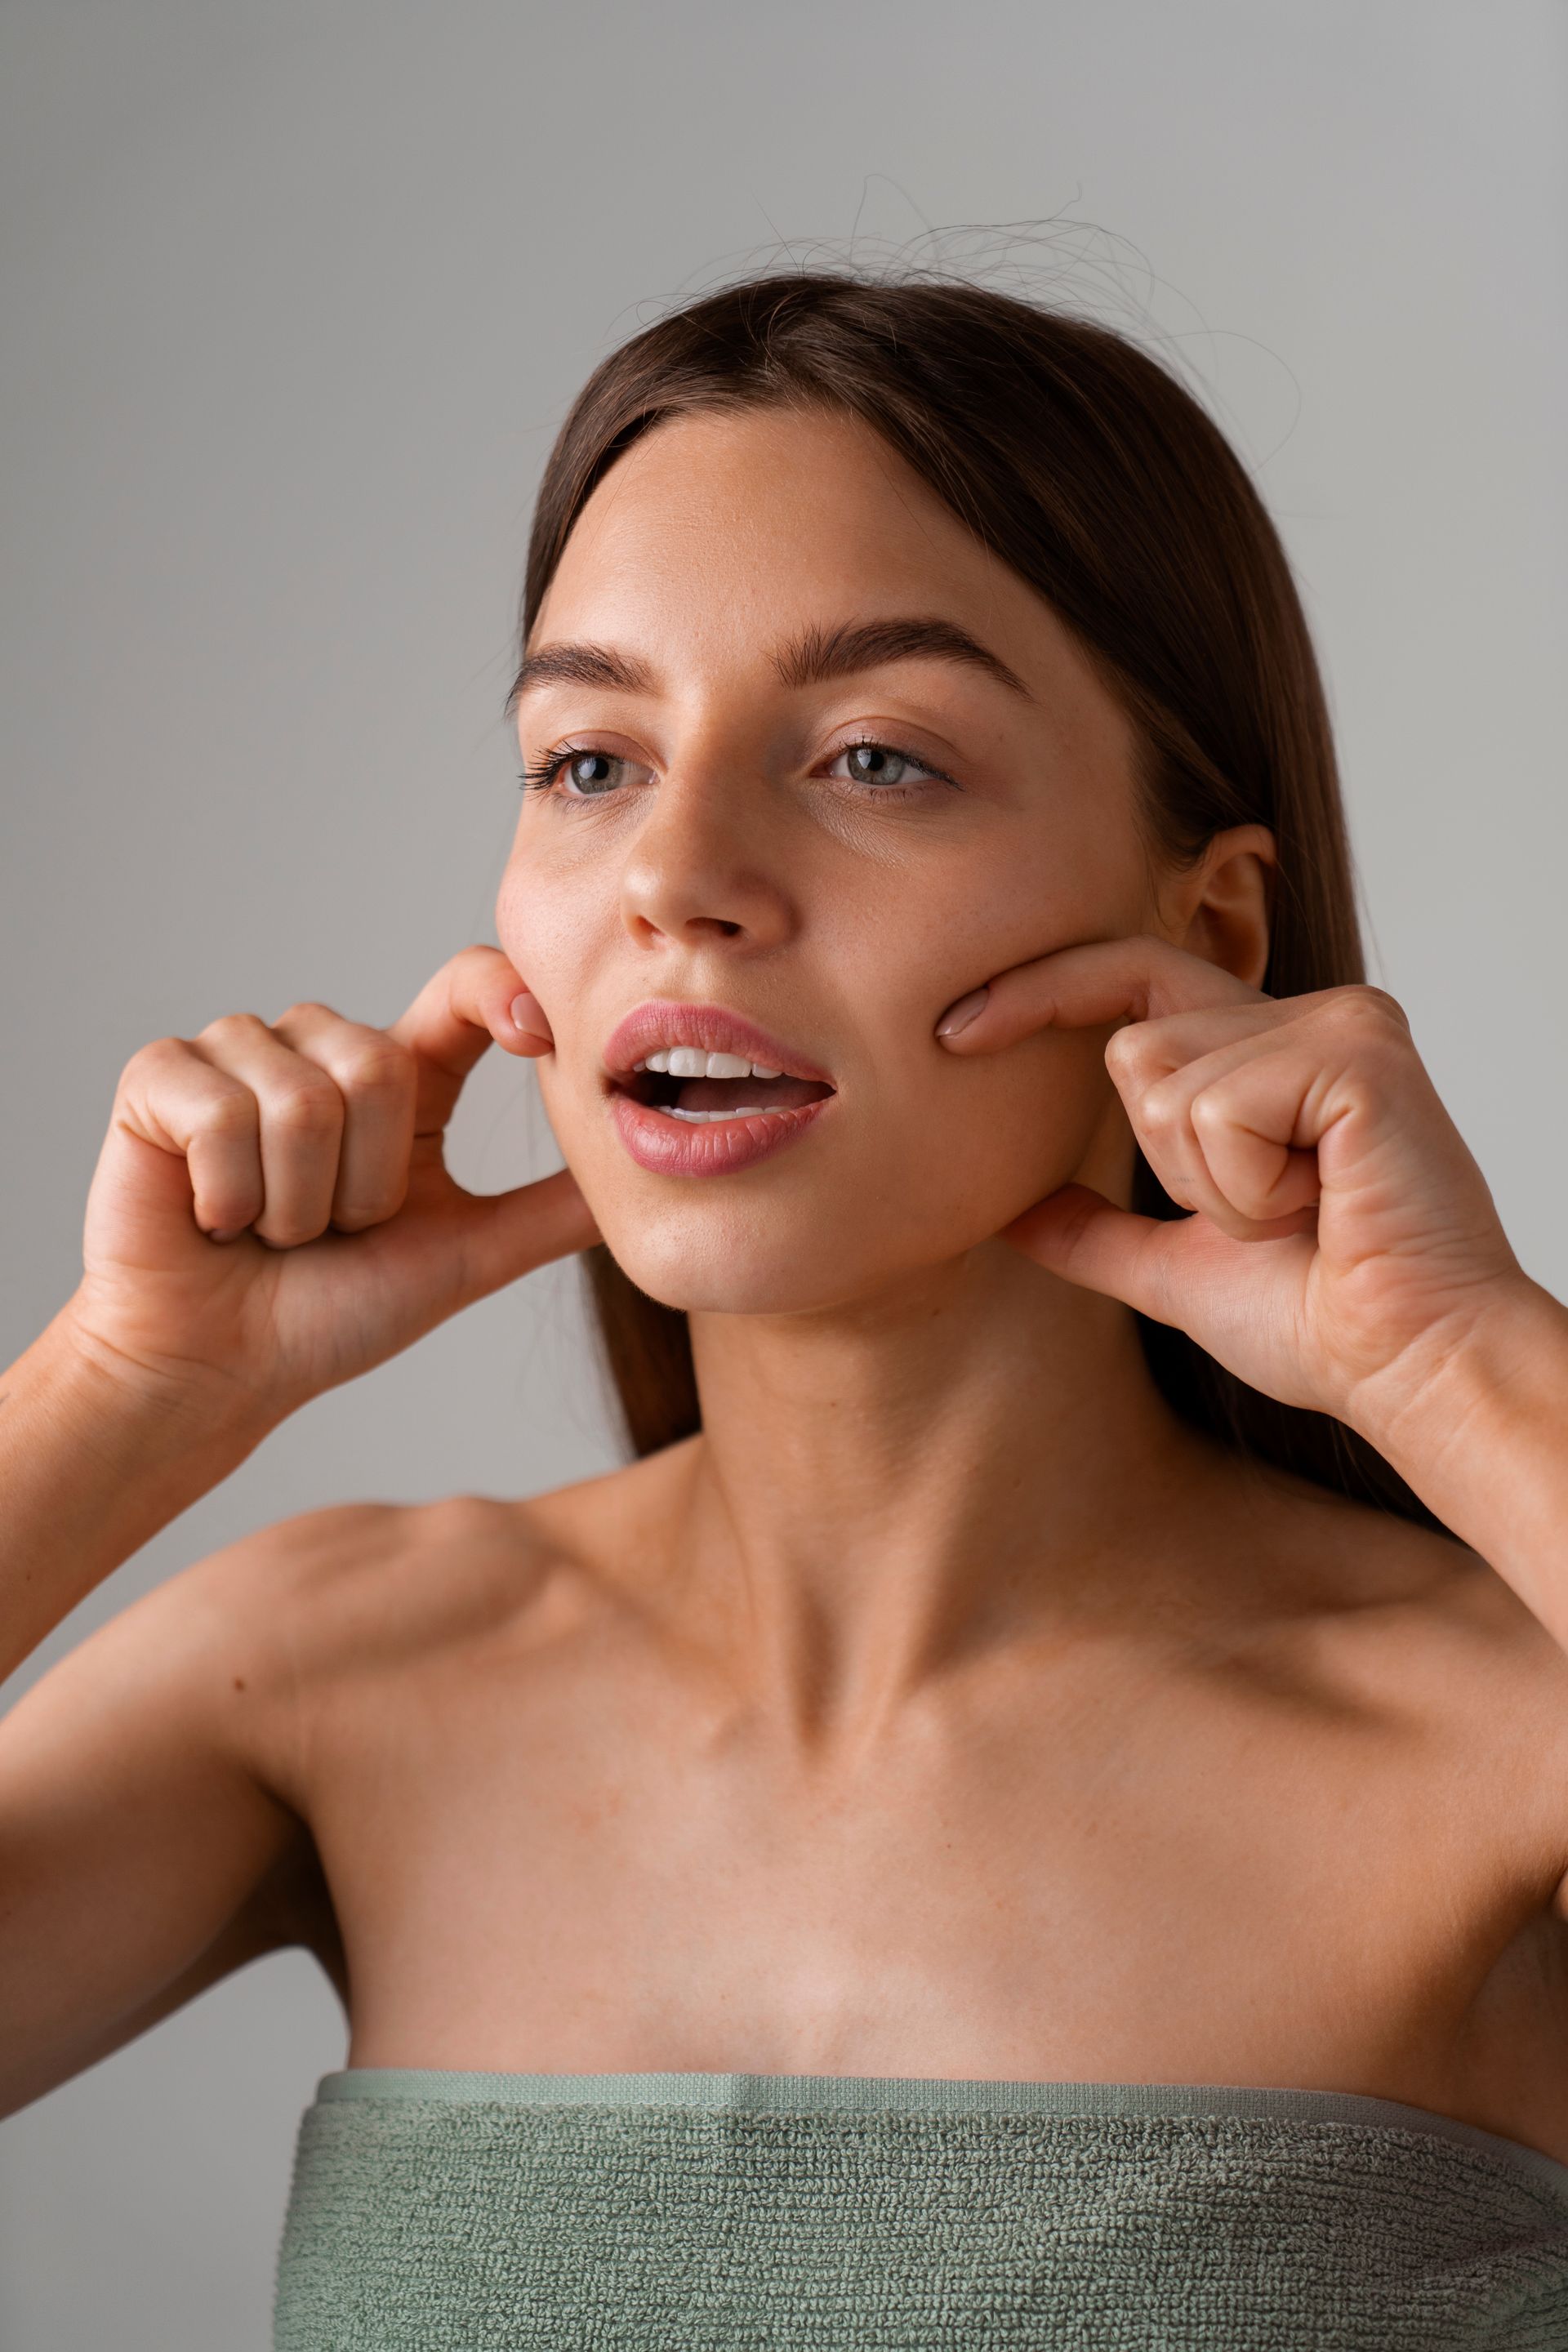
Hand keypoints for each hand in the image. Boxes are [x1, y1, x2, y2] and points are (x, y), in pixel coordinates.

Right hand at [64, 947, 597, 1427]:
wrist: (218, 1371)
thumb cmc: (331, 1315)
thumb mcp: (466, 1258)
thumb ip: (552, 1212)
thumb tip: (651, 1176)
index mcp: (399, 1074)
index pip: (463, 987)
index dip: (502, 991)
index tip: (540, 1036)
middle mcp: (319, 1046)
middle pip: (379, 1062)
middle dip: (363, 1185)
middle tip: (328, 1230)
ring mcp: (237, 1052)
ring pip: (304, 1097)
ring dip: (295, 1203)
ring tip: (268, 1230)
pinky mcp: (162, 1074)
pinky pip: (220, 1113)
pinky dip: (226, 1196)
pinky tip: (211, 1217)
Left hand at [935, 935, 1530, 1435]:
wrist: (1405, 1368)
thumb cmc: (1318, 1321)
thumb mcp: (1173, 1267)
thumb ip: (1094, 1228)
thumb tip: (1005, 1212)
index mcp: (1271, 1049)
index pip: (1131, 978)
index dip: (1040, 991)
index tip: (950, 1033)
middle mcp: (1312, 1014)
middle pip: (1134, 1043)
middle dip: (1169, 1161)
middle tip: (1268, 1215)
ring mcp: (1341, 1023)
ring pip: (1167, 1079)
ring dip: (1212, 1183)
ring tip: (1301, 1214)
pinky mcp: (1358, 1054)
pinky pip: (1219, 1108)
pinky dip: (1248, 1187)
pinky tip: (1323, 1207)